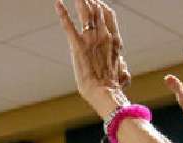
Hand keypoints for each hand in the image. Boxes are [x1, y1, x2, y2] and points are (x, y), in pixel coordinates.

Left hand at [55, 0, 131, 118]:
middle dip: (90, 1)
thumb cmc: (114, 88)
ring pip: (85, 14)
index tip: (97, 1)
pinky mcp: (78, 46)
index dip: (102, 7)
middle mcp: (103, 36)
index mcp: (114, 41)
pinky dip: (63, 14)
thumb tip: (124, 71)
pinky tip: (57, 3)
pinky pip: (69, 26)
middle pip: (96, 12)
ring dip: (80, 2)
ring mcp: (91, 40)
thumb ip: (121, 68)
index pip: (109, 16)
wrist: (106, 94)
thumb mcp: (121, 74)